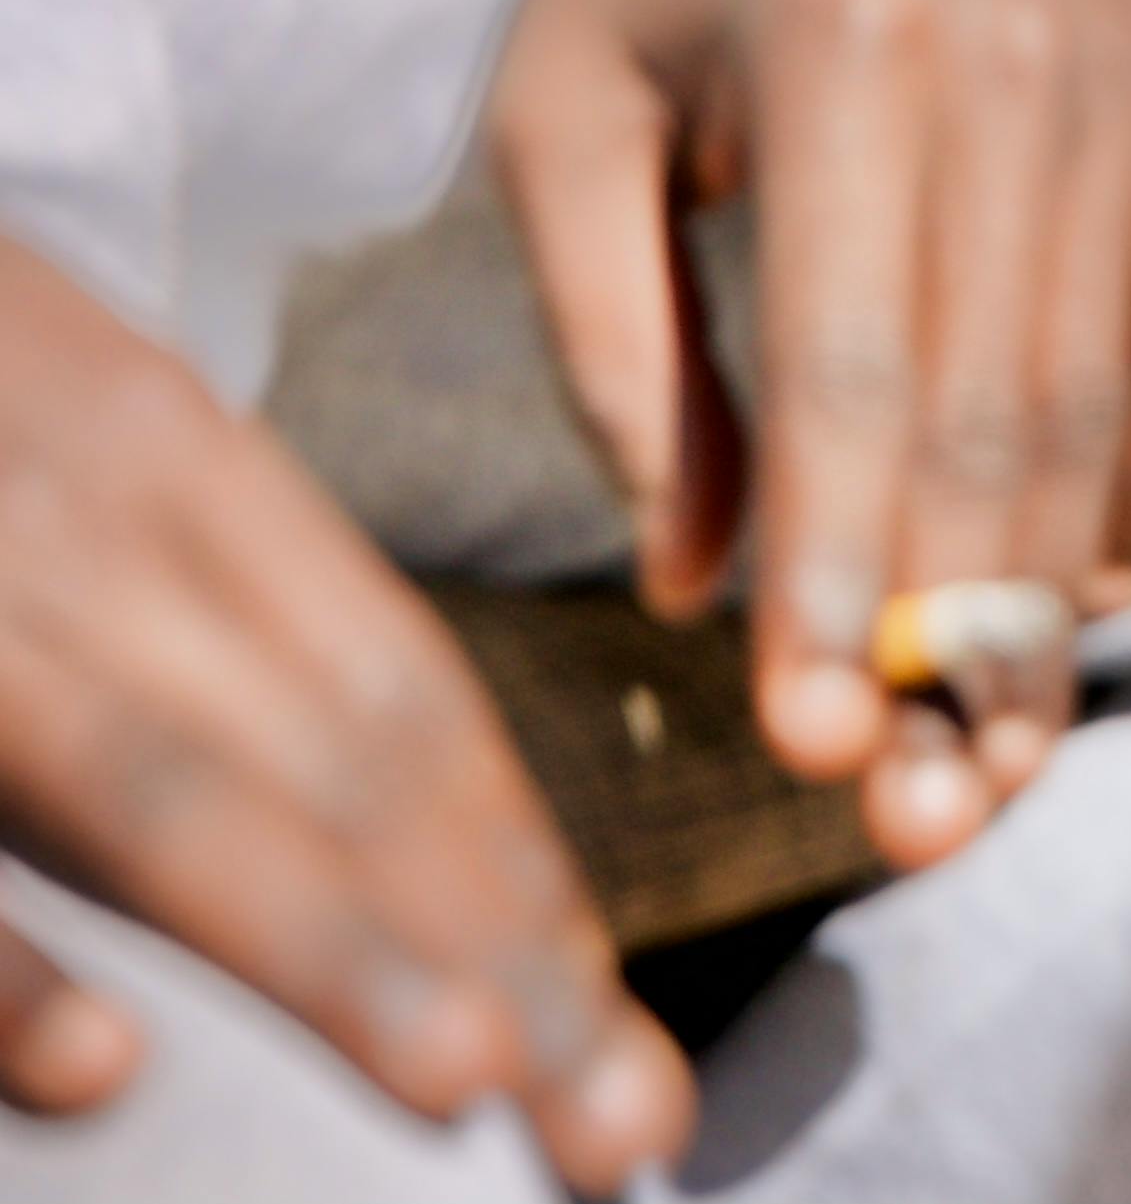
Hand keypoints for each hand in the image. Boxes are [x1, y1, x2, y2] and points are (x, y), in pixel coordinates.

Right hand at [0, 226, 686, 1184]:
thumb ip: (193, 591)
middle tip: (622, 1125)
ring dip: (316, 936)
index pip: (390, 687)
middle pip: (324, 758)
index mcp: (164, 462)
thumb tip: (380, 798)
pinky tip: (89, 1067)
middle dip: (487, 945)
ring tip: (463, 1071)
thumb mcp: (71, 441)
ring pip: (153, 788)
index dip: (512, 863)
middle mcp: (86, 526)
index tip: (617, 1029)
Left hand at [487, 0, 1130, 868]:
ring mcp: (1127, 68)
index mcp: (842, 46)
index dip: (840, 575)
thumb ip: (615, 348)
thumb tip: (694, 586)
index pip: (851, 370)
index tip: (813, 752)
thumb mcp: (561, 105)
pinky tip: (1093, 597)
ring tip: (995, 762)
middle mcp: (1014, 58)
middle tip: (910, 822)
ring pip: (1101, 388)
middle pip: (994, 407)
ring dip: (1055, 598)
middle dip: (956, 641)